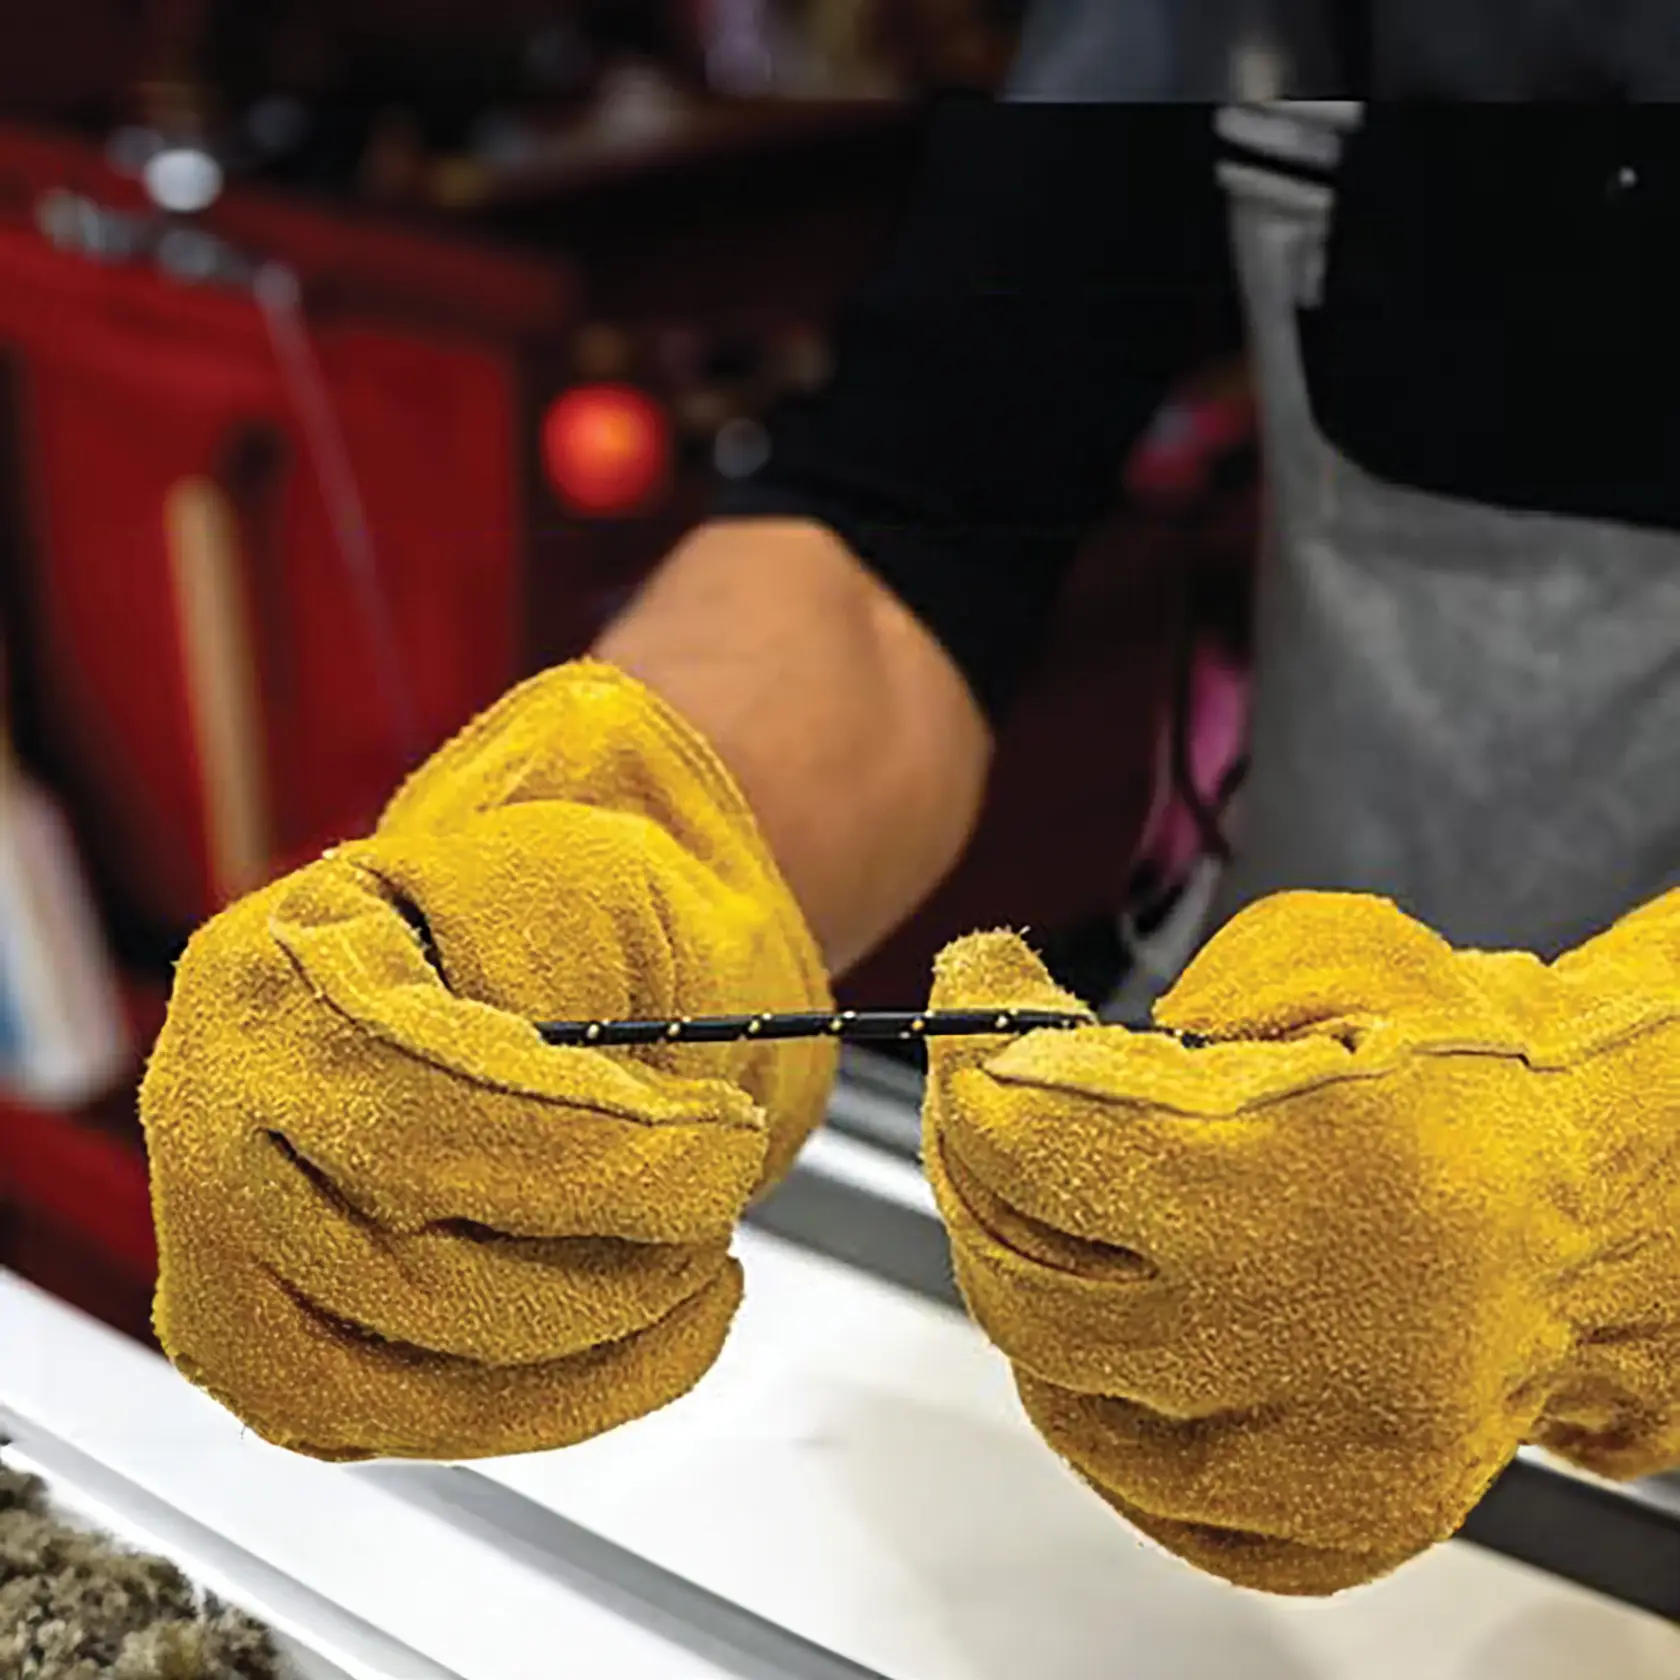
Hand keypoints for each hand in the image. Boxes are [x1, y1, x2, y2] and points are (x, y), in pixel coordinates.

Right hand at [141, 663, 834, 1460]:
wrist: (524, 959)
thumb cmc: (552, 913)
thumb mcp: (574, 875)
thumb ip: (573, 977)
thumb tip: (632, 1123)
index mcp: (274, 978)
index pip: (413, 1105)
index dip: (587, 1151)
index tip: (724, 1148)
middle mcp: (216, 1126)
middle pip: (401, 1269)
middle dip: (603, 1259)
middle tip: (720, 1204)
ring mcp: (231, 1253)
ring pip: (403, 1381)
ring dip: (596, 1346)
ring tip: (702, 1266)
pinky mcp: (279, 1353)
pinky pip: (413, 1424)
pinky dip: (564, 1400)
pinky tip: (660, 1330)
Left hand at [922, 892, 1679, 1593]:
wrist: (1588, 1212)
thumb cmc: (1468, 1076)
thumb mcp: (1335, 954)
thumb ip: (1167, 996)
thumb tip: (1029, 1056)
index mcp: (1307, 1177)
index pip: (1036, 1143)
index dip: (972, 1066)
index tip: (974, 1007)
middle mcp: (1305, 1340)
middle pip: (1018, 1271)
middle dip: (973, 1167)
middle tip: (987, 1104)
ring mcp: (1307, 1458)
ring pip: (1054, 1381)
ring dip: (1022, 1274)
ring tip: (1059, 1199)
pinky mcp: (1316, 1527)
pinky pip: (1126, 1471)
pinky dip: (1088, 1384)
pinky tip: (1120, 1309)